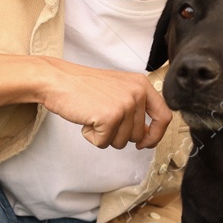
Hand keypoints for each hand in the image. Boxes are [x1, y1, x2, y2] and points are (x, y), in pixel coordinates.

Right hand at [40, 59, 171, 149]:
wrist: (58, 80)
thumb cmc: (83, 86)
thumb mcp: (118, 90)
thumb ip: (136, 108)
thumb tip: (146, 135)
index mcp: (142, 85)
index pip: (164, 116)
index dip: (156, 135)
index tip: (146, 143)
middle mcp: (137, 93)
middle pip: (137, 135)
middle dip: (117, 134)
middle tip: (101, 116)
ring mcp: (124, 105)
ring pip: (121, 142)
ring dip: (104, 135)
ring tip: (93, 115)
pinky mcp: (110, 117)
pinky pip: (104, 143)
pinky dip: (92, 137)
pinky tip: (86, 120)